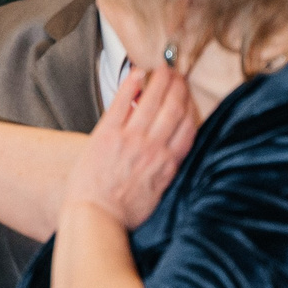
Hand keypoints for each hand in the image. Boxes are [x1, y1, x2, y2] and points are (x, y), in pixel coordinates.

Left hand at [65, 65, 196, 230]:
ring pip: (152, 102)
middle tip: (178, 75)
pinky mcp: (107, 135)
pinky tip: (138, 74)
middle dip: (178, 88)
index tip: (188, 97)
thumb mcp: (158, 194)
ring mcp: (131, 140)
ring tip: (163, 70)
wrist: (96, 217)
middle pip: (174, 109)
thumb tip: (169, 155)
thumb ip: (166, 171)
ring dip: (160, 81)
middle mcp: (154, 149)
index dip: (190, 107)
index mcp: (168, 165)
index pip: (188, 128)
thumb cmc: (124, 213)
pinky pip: (122, 103)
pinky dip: (132, 86)